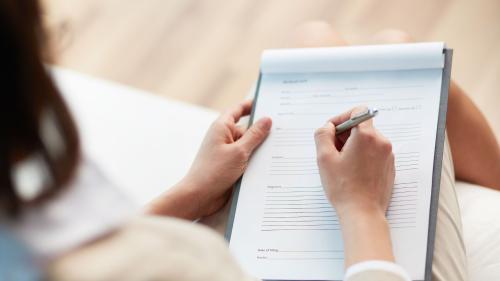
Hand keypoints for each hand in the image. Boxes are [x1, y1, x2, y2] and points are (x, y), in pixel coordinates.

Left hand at [182, 100, 271, 216]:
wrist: (199, 196)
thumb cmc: (214, 172)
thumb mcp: (239, 151)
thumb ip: (254, 135)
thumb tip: (266, 120)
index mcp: (222, 127)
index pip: (238, 110)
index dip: (251, 105)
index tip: (266, 102)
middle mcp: (223, 137)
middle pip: (246, 129)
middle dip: (261, 130)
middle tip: (282, 129)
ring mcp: (227, 152)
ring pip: (248, 145)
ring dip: (260, 148)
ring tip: (280, 148)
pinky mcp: (230, 166)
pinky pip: (246, 158)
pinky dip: (255, 160)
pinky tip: (269, 164)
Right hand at [314, 106, 394, 217]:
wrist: (362, 213)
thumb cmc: (344, 188)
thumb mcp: (324, 158)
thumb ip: (322, 135)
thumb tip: (327, 127)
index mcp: (366, 136)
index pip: (358, 111)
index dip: (342, 118)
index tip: (332, 132)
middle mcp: (381, 142)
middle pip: (361, 126)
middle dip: (345, 134)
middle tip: (333, 151)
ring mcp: (388, 155)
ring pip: (367, 140)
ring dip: (353, 146)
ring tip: (342, 164)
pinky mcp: (389, 166)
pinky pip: (374, 152)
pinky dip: (362, 156)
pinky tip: (352, 172)